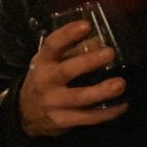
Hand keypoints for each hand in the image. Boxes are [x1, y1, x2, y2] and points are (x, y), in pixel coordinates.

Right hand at [19, 20, 127, 136]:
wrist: (25, 114)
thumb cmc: (43, 81)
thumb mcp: (48, 64)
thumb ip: (69, 53)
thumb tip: (98, 40)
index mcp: (42, 62)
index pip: (52, 45)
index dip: (68, 34)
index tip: (86, 25)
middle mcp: (46, 81)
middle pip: (67, 71)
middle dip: (89, 62)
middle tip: (109, 53)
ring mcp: (54, 102)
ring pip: (80, 97)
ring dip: (102, 90)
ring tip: (120, 83)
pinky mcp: (63, 120)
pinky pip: (88, 117)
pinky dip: (107, 112)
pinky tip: (122, 105)